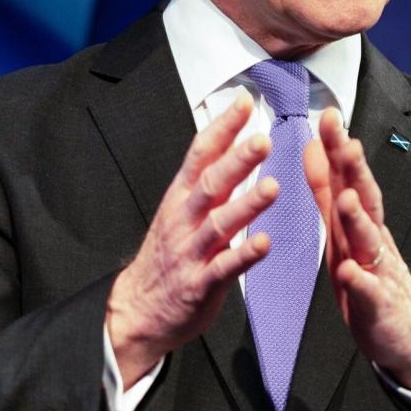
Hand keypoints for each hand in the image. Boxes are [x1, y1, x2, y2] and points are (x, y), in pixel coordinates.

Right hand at [106, 93, 277, 386]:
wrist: (138, 309)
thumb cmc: (169, 253)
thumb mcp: (180, 208)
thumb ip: (206, 177)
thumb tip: (232, 139)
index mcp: (181, 196)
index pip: (201, 153)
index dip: (222, 127)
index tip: (244, 102)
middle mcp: (184, 219)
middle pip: (211, 184)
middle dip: (237, 161)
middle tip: (262, 140)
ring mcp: (190, 252)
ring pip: (219, 224)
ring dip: (246, 205)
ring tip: (272, 187)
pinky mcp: (199, 284)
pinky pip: (224, 268)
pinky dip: (244, 255)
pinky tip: (265, 243)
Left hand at [303, 108, 410, 390]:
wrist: (409, 331)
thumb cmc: (372, 274)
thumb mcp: (344, 228)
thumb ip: (326, 189)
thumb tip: (313, 147)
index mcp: (359, 220)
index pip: (350, 177)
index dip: (339, 149)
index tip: (329, 117)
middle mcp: (371, 240)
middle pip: (365, 200)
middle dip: (355, 173)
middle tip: (347, 144)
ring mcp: (378, 271)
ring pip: (369, 242)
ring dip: (358, 220)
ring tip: (346, 200)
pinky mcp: (378, 306)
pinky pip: (370, 293)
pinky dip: (361, 282)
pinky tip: (351, 273)